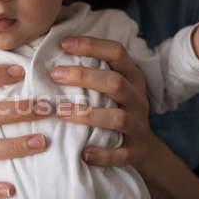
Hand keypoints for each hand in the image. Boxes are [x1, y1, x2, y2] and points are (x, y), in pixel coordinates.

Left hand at [51, 37, 160, 171]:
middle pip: (115, 82)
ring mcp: (138, 126)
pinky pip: (121, 154)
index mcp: (132, 77)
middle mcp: (137, 98)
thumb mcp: (112, 87)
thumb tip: (53, 51)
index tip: (63, 44)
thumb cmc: (116, 109)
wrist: (145, 150)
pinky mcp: (136, 152)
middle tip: (54, 75)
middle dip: (84, 77)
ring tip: (61, 112)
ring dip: (88, 115)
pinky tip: (83, 154)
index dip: (91, 46)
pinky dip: (102, 154)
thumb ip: (92, 71)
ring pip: (118, 118)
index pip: (117, 52)